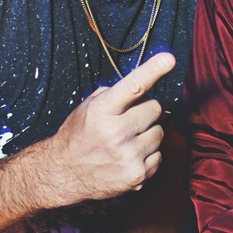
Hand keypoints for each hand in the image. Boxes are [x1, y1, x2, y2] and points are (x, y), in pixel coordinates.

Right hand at [47, 52, 175, 204]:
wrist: (64, 173)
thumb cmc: (79, 135)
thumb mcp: (90, 107)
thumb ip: (117, 94)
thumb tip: (147, 84)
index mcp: (102, 110)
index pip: (134, 86)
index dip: (153, 70)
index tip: (169, 59)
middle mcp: (116, 132)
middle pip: (155, 108)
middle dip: (146, 111)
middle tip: (130, 119)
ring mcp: (129, 155)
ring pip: (160, 133)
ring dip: (148, 133)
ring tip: (127, 141)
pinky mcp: (138, 174)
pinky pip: (159, 155)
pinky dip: (148, 155)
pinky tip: (129, 156)